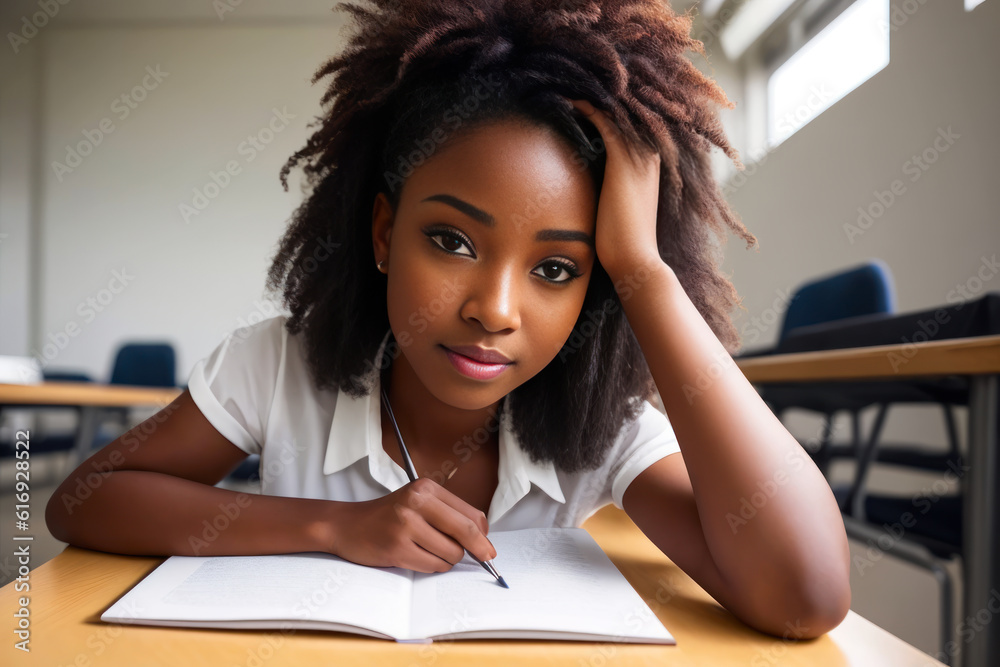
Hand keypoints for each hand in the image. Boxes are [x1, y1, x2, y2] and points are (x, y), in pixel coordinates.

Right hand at [323, 478, 496, 572]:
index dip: (483, 534)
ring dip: (448, 559)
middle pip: (465, 531)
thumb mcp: (417, 503)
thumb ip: (447, 515)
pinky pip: (433, 566)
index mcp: (426, 488)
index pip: (470, 514)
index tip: (487, 545)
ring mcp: (406, 525)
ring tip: (429, 551)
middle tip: (486, 559)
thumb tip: (482, 540)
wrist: (347, 525)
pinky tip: (418, 557)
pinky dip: (433, 567)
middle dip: (480, 549)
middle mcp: (416, 502)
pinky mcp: (397, 548)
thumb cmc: (388, 516)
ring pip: (451, 553)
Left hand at [565, 98, 663, 277]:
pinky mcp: (623, 158)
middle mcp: (648, 151)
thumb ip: (605, 190)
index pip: (627, 122)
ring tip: (563, 87)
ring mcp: (638, 153)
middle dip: (597, 94)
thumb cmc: (620, 241)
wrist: (635, 260)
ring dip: (588, 97)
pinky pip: (603, 119)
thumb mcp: (614, 208)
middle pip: (622, 110)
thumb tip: (582, 185)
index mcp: (648, 161)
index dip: (604, 107)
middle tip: (568, 84)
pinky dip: (584, 107)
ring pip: (614, 109)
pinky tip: (564, 101)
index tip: (578, 99)